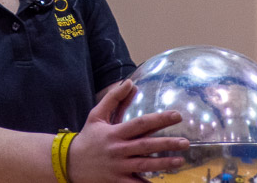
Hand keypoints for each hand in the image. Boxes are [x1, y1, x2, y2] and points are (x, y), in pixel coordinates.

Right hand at [68, 80, 188, 182]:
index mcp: (115, 132)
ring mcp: (119, 167)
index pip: (141, 123)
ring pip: (144, 166)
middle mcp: (118, 149)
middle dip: (166, 144)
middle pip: (146, 146)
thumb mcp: (97, 114)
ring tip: (180, 161)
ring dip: (163, 164)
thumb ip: (114, 98)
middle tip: (185, 142)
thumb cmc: (88, 136)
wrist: (70, 163)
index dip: (159, 119)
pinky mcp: (118, 181)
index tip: (177, 116)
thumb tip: (130, 82)